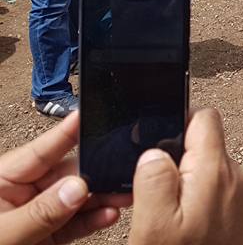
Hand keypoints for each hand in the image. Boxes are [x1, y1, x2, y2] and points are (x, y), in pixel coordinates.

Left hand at [0, 112, 126, 244]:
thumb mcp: (2, 235)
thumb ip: (39, 213)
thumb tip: (77, 187)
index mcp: (2, 181)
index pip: (40, 151)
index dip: (67, 132)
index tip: (91, 114)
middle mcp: (21, 194)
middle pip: (66, 174)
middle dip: (96, 172)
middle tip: (124, 168)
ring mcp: (36, 216)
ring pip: (76, 200)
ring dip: (101, 197)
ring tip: (126, 193)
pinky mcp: (46, 238)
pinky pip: (74, 224)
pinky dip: (94, 220)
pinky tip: (110, 215)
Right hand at [128, 109, 242, 244]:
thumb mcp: (154, 223)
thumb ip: (154, 177)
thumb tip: (154, 151)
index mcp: (216, 170)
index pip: (204, 117)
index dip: (176, 121)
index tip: (153, 142)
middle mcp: (236, 177)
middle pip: (203, 144)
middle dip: (176, 159)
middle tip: (152, 194)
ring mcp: (241, 197)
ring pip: (206, 170)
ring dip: (184, 184)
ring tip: (166, 218)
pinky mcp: (240, 215)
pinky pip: (214, 192)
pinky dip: (195, 201)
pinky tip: (181, 228)